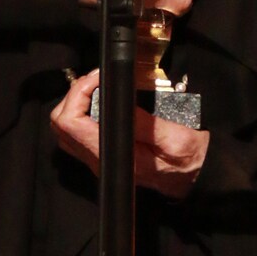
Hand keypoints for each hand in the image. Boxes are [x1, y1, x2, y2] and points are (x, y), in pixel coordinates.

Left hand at [50, 68, 209, 199]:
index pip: (71, 123)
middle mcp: (100, 161)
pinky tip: (101, 100)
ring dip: (75, 103)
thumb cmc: (189, 159)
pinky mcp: (103, 156)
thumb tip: (117, 101)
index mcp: (115, 157)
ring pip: (64, 130)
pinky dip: (81, 111)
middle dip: (73, 94)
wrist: (196, 178)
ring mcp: (98, 160)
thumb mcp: (175, 138)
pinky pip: (77, 133)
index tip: (99, 77)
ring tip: (98, 86)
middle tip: (98, 79)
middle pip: (60, 125)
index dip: (78, 93)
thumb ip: (143, 123)